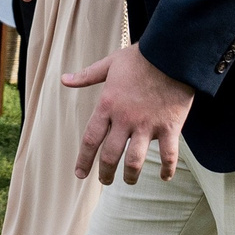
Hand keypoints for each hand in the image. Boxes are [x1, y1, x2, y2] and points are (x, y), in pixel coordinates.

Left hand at [64, 40, 197, 184]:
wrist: (171, 54)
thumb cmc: (140, 58)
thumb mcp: (109, 64)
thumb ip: (86, 76)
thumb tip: (64, 80)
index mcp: (108, 106)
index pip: (91, 139)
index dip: (84, 160)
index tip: (80, 174)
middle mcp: (125, 119)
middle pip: (110, 156)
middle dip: (105, 173)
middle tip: (105, 181)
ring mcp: (147, 125)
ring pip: (134, 161)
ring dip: (131, 176)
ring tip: (129, 180)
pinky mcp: (169, 127)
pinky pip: (168, 155)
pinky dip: (167, 169)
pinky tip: (165, 177)